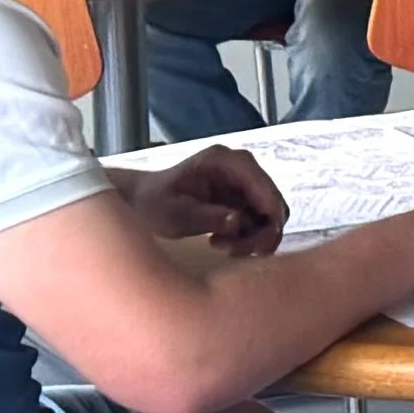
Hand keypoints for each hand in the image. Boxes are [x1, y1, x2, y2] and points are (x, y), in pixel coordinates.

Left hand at [124, 145, 288, 256]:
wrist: (141, 202)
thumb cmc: (153, 204)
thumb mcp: (175, 214)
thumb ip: (207, 217)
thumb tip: (239, 221)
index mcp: (225, 161)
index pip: (263, 187)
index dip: (269, 217)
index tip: (261, 245)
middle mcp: (241, 167)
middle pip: (273, 203)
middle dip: (260, 232)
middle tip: (235, 251)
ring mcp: (243, 182)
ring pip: (269, 216)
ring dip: (253, 237)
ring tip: (220, 245)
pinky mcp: (242, 198)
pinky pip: (259, 221)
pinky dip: (247, 236)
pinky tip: (221, 241)